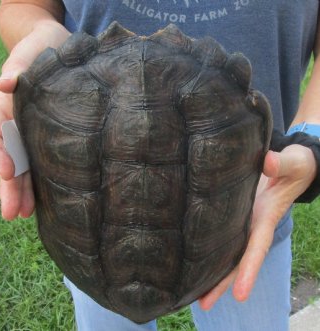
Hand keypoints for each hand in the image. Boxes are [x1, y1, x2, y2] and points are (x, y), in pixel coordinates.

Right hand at [0, 22, 69, 219]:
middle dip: (9, 187)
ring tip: (27, 214)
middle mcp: (19, 125)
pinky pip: (47, 162)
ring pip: (27, 167)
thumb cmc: (42, 47)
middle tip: (13, 214)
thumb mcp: (29, 53)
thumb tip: (3, 85)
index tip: (6, 169)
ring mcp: (36, 134)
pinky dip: (46, 181)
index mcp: (6, 108)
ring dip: (26, 192)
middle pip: (9, 160)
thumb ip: (16, 68)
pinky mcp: (55, 137)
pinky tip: (50, 198)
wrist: (64, 48)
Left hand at [198, 144, 316, 309]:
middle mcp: (250, 226)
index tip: (240, 295)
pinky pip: (218, 236)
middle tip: (202, 304)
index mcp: (264, 218)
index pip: (256, 247)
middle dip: (222, 283)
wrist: (284, 166)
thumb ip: (283, 164)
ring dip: (210, 272)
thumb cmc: (292, 166)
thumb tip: (268, 162)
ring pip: (224, 252)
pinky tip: (188, 259)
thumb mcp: (293, 163)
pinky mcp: (229, 215)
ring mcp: (239, 222)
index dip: (249, 270)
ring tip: (189, 292)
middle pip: (236, 259)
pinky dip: (205, 250)